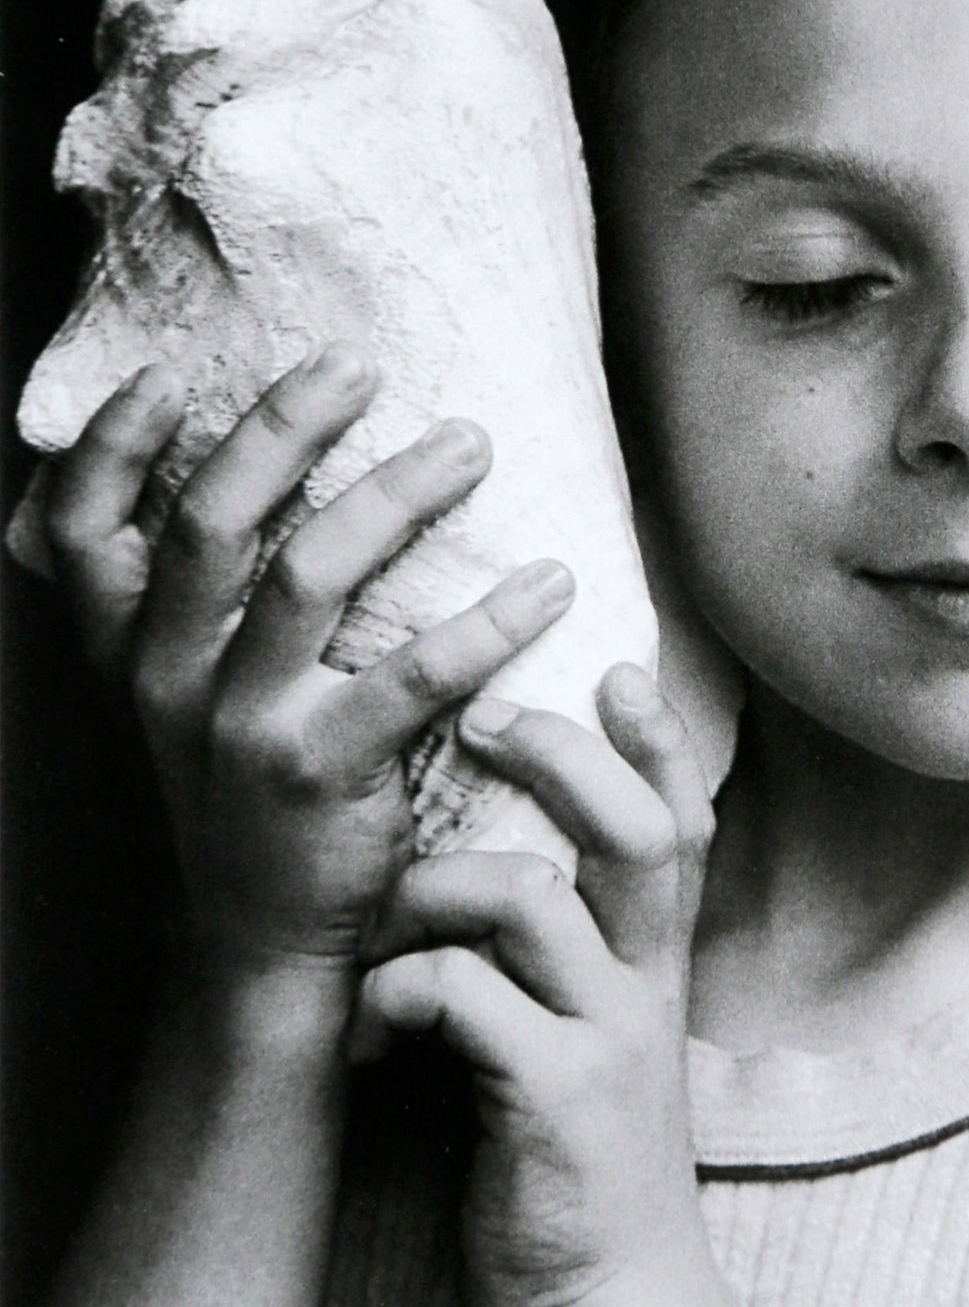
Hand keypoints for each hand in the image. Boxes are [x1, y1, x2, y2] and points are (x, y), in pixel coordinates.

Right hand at [39, 347, 576, 985]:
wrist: (262, 943)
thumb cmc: (242, 788)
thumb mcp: (178, 696)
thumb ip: (175, 600)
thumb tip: (204, 462)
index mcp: (128, 649)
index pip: (81, 531)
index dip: (111, 447)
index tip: (163, 374)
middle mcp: (167, 678)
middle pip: (211, 522)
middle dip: (281, 427)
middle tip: (355, 364)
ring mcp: (240, 726)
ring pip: (308, 573)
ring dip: (396, 494)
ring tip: (469, 444)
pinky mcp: (322, 774)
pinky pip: (414, 676)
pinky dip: (488, 620)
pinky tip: (549, 583)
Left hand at [350, 666, 716, 1306]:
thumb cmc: (579, 1173)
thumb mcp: (596, 1047)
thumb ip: (569, 962)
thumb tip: (494, 871)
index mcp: (654, 968)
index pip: (682, 823)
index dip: (659, 739)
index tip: (617, 660)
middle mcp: (644, 988)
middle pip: (634, 829)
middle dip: (562, 753)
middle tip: (487, 715)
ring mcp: (606, 1039)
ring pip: (532, 895)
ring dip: (437, 885)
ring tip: (388, 916)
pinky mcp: (552, 1100)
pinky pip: (463, 996)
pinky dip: (401, 991)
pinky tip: (377, 1033)